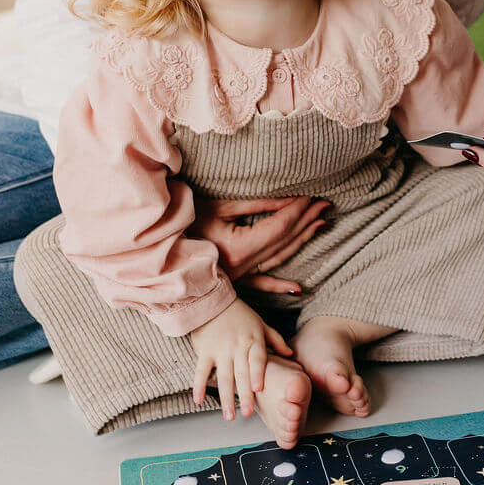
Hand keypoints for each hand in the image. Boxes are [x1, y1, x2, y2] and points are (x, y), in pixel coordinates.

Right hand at [189, 298, 293, 419]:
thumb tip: (290, 355)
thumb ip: (275, 340)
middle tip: (248, 413)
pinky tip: (199, 400)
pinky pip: (201, 370)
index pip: (256, 359)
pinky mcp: (205, 351)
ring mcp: (220, 350)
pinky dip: (199, 385)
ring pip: (223, 377)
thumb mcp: (260, 323)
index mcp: (253, 340)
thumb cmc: (240, 314)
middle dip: (244, 394)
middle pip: (241, 373)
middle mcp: (237, 347)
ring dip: (225, 397)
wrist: (213, 301)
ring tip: (229, 415)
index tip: (258, 390)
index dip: (257, 374)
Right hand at [193, 194, 330, 293]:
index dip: (299, 210)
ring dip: (301, 241)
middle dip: (306, 221)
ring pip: (278, 258)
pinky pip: (259, 284)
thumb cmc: (186, 221)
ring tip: (321, 225)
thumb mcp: (222, 207)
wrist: (158, 247)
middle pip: (283, 241)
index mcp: (239, 247)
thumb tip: (288, 199)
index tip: (314, 196)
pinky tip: (297, 288)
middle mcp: (242, 265)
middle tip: (325, 205)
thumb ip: (258, 205)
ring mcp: (238, 276)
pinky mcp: (232, 281)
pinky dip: (278, 285)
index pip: (280, 227)